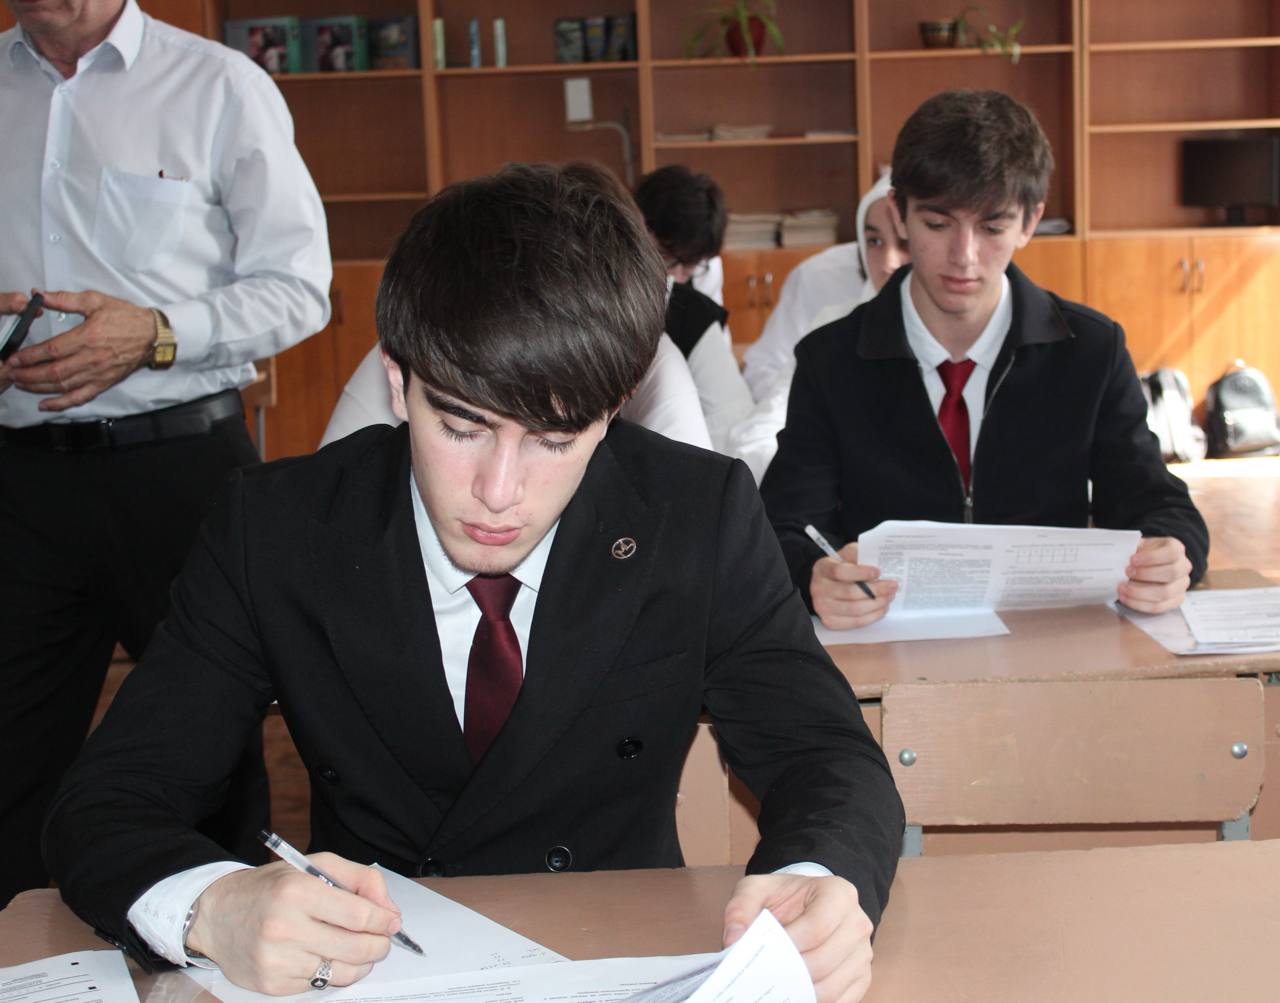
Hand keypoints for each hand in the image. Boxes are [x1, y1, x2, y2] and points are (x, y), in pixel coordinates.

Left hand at [4, 289, 155, 410]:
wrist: (153, 335)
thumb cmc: (126, 317)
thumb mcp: (95, 300)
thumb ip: (65, 299)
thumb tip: (39, 295)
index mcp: (88, 336)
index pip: (51, 350)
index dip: (29, 356)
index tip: (14, 358)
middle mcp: (92, 358)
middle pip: (53, 371)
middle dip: (28, 374)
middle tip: (11, 373)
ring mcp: (98, 373)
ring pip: (63, 385)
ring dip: (38, 387)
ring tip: (21, 384)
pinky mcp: (104, 383)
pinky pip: (80, 397)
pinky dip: (62, 403)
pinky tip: (45, 404)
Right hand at [186, 854, 401, 994]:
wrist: (216, 915)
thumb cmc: (271, 888)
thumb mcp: (315, 866)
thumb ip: (360, 879)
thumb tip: (389, 911)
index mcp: (298, 891)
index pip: (359, 915)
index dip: (384, 921)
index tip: (393, 922)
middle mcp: (285, 927)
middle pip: (356, 948)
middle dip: (379, 946)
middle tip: (383, 940)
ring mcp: (277, 960)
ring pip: (342, 972)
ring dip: (361, 964)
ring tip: (359, 950)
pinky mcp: (271, 985)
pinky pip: (319, 986)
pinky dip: (331, 973)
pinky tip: (325, 956)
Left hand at [724, 873, 873, 1002]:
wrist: (808, 904)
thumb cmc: (784, 897)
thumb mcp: (757, 889)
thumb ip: (740, 908)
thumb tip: (734, 940)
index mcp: (838, 893)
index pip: (817, 927)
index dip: (789, 945)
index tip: (766, 953)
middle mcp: (857, 922)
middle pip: (824, 961)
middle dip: (790, 973)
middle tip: (764, 977)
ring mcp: (863, 953)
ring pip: (832, 987)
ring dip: (800, 992)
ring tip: (775, 989)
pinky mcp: (862, 977)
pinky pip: (840, 1001)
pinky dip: (814, 1002)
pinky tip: (792, 995)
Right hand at [810, 542, 897, 629]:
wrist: (829, 583)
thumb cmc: (843, 567)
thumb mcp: (849, 554)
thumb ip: (861, 554)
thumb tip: (881, 563)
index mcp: (823, 568)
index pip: (840, 571)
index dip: (861, 572)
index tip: (878, 571)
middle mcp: (819, 589)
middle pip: (850, 593)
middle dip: (876, 590)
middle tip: (893, 585)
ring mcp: (823, 607)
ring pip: (855, 609)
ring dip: (877, 604)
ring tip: (890, 596)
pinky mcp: (830, 621)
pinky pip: (855, 622)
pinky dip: (873, 616)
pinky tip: (882, 607)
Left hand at [1116, 536, 1191, 612]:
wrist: (1144, 566)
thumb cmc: (1140, 555)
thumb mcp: (1136, 546)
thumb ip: (1130, 549)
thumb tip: (1118, 555)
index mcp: (1176, 549)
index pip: (1171, 553)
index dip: (1152, 557)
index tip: (1132, 560)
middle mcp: (1183, 566)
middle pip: (1171, 573)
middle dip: (1145, 574)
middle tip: (1126, 573)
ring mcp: (1181, 585)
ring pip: (1165, 593)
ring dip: (1139, 592)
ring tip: (1121, 587)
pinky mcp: (1175, 600)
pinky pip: (1159, 606)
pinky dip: (1139, 604)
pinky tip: (1125, 598)